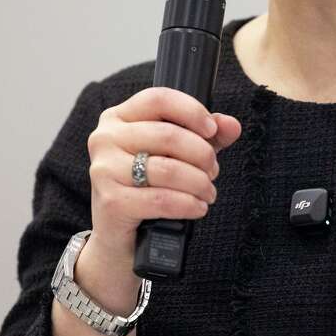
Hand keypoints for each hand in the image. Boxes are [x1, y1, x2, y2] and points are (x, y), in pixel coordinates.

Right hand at [86, 87, 242, 261]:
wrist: (117, 236)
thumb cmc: (145, 187)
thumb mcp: (176, 155)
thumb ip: (204, 136)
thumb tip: (231, 125)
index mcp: (118, 117)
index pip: (158, 99)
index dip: (191, 111)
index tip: (212, 130)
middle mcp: (105, 138)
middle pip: (168, 135)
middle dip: (202, 154)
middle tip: (212, 170)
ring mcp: (104, 170)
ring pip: (168, 169)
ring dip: (199, 182)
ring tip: (208, 192)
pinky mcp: (111, 202)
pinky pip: (162, 199)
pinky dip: (188, 204)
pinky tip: (198, 207)